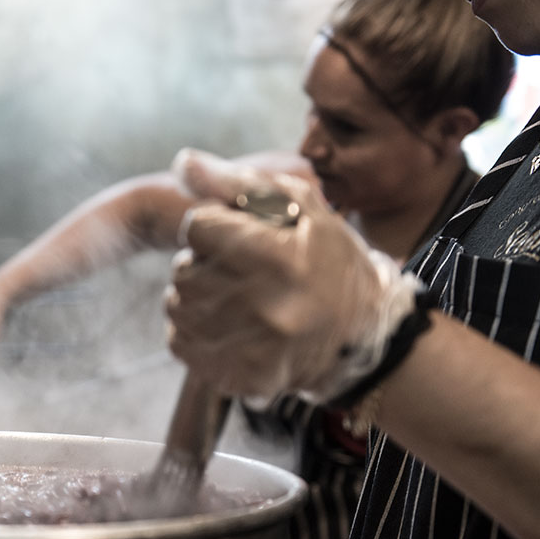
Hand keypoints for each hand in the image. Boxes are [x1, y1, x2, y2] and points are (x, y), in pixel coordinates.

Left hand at [165, 149, 418, 403]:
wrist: (362, 340)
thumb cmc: (331, 264)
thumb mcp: (302, 208)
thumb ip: (238, 183)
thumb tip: (183, 161)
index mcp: (278, 259)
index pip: (197, 227)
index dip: (215, 225)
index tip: (240, 236)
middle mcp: (261, 307)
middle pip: (183, 268)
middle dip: (204, 262)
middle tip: (243, 270)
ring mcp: (248, 348)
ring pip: (176, 306)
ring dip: (196, 296)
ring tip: (236, 296)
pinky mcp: (235, 376)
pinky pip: (180, 342)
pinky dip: (195, 330)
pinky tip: (229, 324)